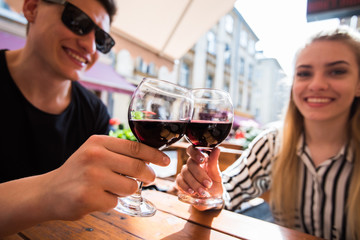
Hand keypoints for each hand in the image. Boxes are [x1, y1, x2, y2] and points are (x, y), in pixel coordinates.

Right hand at [44, 135, 169, 218]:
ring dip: (126, 190)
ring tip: (110, 188)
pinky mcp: (88, 197)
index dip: (155, 155)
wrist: (48, 191)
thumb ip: (119, 153)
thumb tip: (151, 159)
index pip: (136, 147)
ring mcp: (91, 177)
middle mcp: (95, 156)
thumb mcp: (95, 152)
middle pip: (138, 167)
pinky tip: (97, 197)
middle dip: (149, 175)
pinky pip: (115, 201)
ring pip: (130, 187)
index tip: (166, 160)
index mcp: (98, 142)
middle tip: (149, 178)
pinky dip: (111, 201)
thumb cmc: (78, 171)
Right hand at [176, 146, 222, 210]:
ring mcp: (185, 173)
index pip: (192, 149)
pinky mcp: (180, 182)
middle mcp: (191, 164)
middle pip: (190, 163)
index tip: (202, 160)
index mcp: (200, 159)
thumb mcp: (217, 175)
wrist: (211, 198)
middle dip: (199, 174)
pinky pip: (179, 182)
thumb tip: (217, 149)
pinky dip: (186, 187)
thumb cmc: (214, 184)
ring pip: (185, 173)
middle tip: (208, 184)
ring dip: (194, 183)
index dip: (195, 153)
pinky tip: (192, 192)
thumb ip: (214, 163)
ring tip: (203, 192)